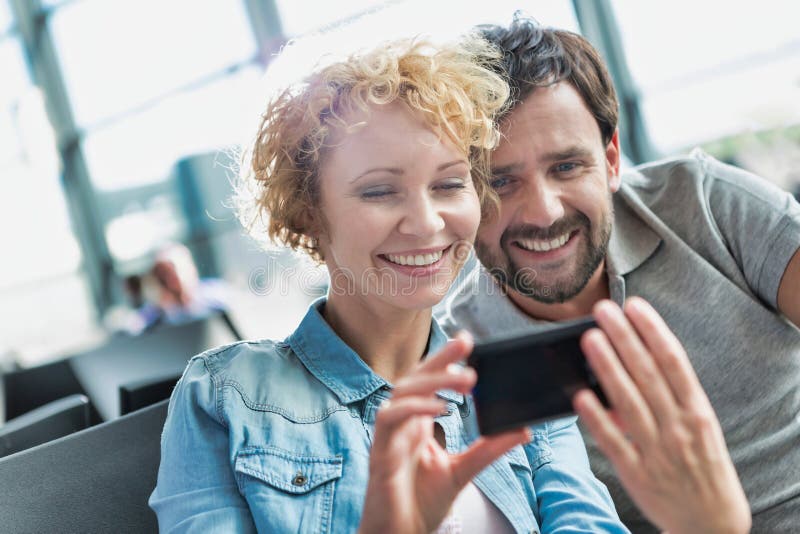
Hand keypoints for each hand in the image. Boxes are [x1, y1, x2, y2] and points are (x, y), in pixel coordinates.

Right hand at [358, 332, 529, 533]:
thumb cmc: (422, 504)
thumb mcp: (464, 471)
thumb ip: (488, 449)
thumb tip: (522, 429)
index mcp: (417, 423)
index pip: (428, 381)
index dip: (444, 361)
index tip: (469, 343)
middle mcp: (401, 424)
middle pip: (414, 377)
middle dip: (439, 358)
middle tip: (467, 342)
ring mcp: (389, 436)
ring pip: (401, 391)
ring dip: (432, 380)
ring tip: (466, 378)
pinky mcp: (380, 451)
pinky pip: (390, 418)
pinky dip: (415, 407)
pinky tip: (440, 406)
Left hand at [574, 298, 750, 533]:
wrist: (712, 524)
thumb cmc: (702, 466)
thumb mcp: (700, 429)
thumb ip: (671, 398)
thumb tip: (635, 364)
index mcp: (697, 412)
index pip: (674, 362)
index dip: (653, 330)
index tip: (634, 305)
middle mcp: (679, 428)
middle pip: (648, 374)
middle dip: (624, 338)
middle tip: (602, 310)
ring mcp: (657, 451)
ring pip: (628, 402)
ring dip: (607, 368)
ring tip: (589, 339)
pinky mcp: (637, 474)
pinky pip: (613, 442)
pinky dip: (597, 418)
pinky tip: (580, 396)